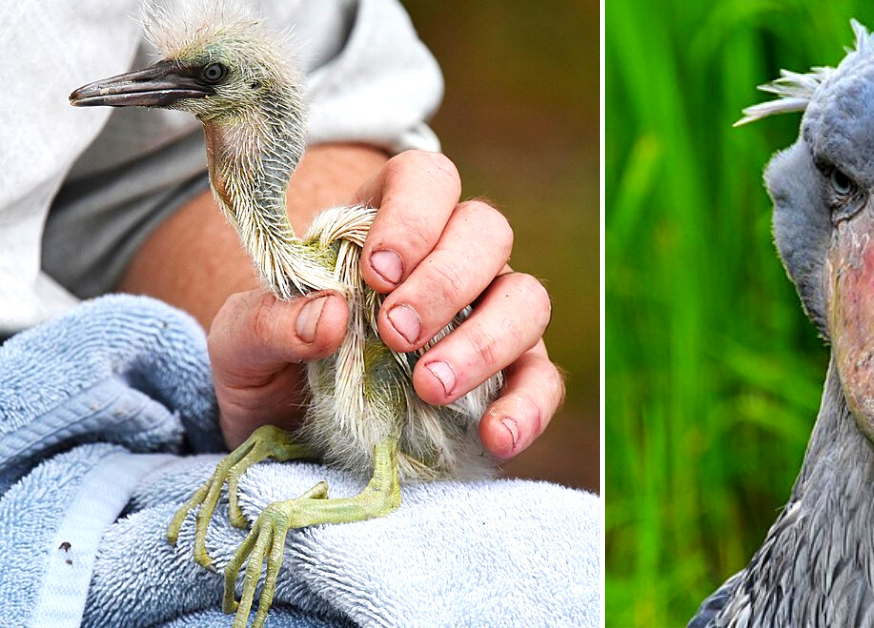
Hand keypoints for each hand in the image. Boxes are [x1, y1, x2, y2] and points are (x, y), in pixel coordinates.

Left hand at [208, 150, 561, 458]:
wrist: (286, 438)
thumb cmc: (270, 368)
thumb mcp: (238, 346)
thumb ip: (266, 323)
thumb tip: (330, 317)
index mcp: (386, 225)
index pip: (426, 180)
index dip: (412, 215)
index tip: (377, 272)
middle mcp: (452, 262)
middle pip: (487, 232)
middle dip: (445, 280)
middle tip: (396, 333)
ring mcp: (488, 318)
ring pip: (527, 298)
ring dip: (488, 338)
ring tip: (431, 388)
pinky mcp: (510, 380)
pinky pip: (542, 380)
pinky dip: (529, 405)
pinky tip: (497, 437)